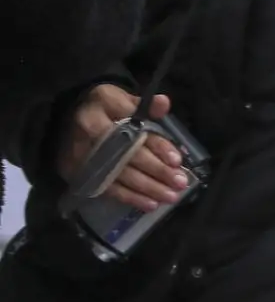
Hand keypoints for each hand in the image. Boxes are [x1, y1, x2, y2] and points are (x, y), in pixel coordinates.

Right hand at [57, 84, 188, 211]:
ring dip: (148, 188)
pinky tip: (150, 204)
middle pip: (128, 154)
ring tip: (170, 196)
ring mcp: (81, 154)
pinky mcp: (77, 172)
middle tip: (180, 182)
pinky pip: (106, 188)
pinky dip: (130, 197)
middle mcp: (89, 130)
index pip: (135, 128)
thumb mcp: (122, 97)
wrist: (67, 117)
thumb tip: (164, 103)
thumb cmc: (105, 107)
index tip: (177, 160)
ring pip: (119, 175)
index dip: (157, 145)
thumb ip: (145, 104)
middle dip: (157, 171)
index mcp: (103, 105)